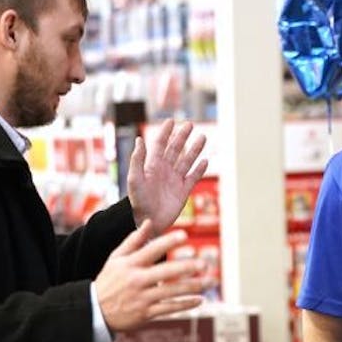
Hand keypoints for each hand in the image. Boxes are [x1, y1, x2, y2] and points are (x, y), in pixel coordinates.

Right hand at [94, 222, 210, 332]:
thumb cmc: (109, 280)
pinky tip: (200, 300)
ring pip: (171, 292)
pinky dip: (186, 305)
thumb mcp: (116, 259)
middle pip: (165, 272)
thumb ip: (134, 240)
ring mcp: (142, 298)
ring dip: (192, 287)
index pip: (151, 250)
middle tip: (204, 263)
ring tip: (208, 281)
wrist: (94, 311)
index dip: (168, 242)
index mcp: (130, 264)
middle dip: (186, 267)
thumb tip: (149, 221)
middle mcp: (136, 280)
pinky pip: (169, 308)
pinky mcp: (146, 313)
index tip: (184, 235)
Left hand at [128, 120, 208, 234]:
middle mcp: (165, 170)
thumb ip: (138, 159)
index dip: (165, 133)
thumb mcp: (135, 179)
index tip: (171, 121)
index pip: (160, 145)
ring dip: (194, 149)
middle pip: (176, 149)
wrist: (148, 221)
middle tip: (190, 125)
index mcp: (153, 166)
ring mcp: (175, 180)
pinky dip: (200, 169)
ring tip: (202, 137)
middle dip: (182, 137)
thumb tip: (139, 140)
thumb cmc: (138, 201)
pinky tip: (205, 161)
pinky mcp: (183, 191)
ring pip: (187, 161)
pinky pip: (193, 177)